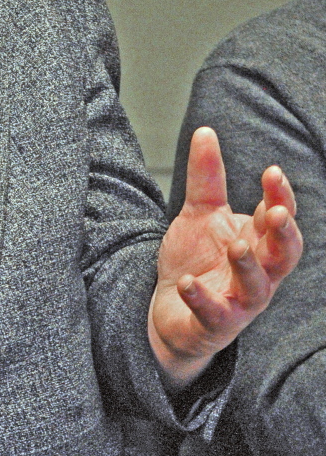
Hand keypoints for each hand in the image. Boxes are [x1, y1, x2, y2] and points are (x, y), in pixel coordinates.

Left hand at [148, 126, 302, 388]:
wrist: (171, 309)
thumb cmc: (197, 259)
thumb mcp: (200, 213)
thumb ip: (206, 177)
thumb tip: (206, 131)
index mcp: (257, 243)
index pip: (279, 220)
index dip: (280, 197)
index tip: (272, 172)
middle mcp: (257, 274)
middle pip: (283, 256)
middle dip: (284, 235)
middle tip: (278, 212)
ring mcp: (238, 302)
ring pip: (256, 289)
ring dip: (248, 266)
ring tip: (235, 245)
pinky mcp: (214, 324)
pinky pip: (213, 314)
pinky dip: (201, 298)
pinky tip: (187, 283)